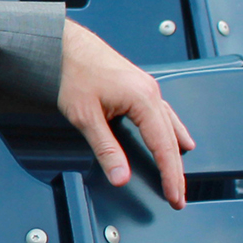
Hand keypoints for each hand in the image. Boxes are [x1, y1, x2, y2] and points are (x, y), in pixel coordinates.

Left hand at [57, 21, 193, 208]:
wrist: (63, 45)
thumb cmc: (72, 72)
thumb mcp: (86, 117)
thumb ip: (106, 149)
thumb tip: (120, 176)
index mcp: (143, 99)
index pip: (164, 146)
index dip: (170, 175)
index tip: (175, 197)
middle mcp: (151, 91)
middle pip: (171, 138)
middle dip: (176, 170)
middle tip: (179, 196)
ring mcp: (146, 86)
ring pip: (170, 124)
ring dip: (175, 150)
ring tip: (180, 172)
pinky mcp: (138, 85)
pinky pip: (162, 112)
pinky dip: (169, 130)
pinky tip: (172, 135)